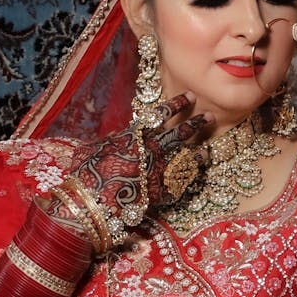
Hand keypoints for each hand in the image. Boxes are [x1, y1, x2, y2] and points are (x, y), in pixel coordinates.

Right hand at [48, 93, 211, 248]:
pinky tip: (195, 176)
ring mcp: (158, 171)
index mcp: (135, 134)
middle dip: (197, 123)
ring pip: (186, 158)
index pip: (162, 114)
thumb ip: (113, 139)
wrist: (91, 199)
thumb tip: (119, 135)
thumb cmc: (87, 171)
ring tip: (207, 149)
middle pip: (180, 133)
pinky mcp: (160, 192)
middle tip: (209, 117)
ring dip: (198, 152)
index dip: (178, 104)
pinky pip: (180, 183)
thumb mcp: (96, 146)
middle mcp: (151, 149)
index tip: (190, 96)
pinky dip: (188, 178)